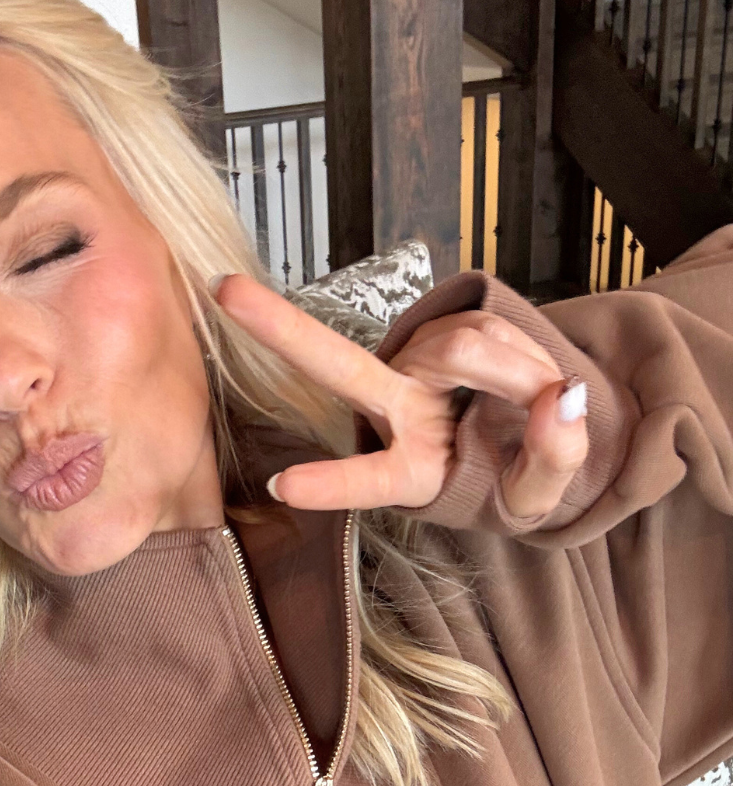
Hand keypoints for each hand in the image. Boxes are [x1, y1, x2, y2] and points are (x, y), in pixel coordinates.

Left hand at [211, 275, 589, 520]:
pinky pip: (488, 327)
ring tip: (532, 399)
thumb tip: (561, 400)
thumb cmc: (520, 478)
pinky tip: (521, 373)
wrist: (537, 437)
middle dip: (281, 329)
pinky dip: (520, 349)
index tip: (282, 484)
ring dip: (517, 369)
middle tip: (224, 291)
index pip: (371, 477)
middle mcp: (396, 414)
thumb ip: (555, 456)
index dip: (332, 482)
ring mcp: (411, 368)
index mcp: (412, 471)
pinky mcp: (435, 334)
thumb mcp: (543, 494)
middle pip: (339, 367)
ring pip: (466, 347)